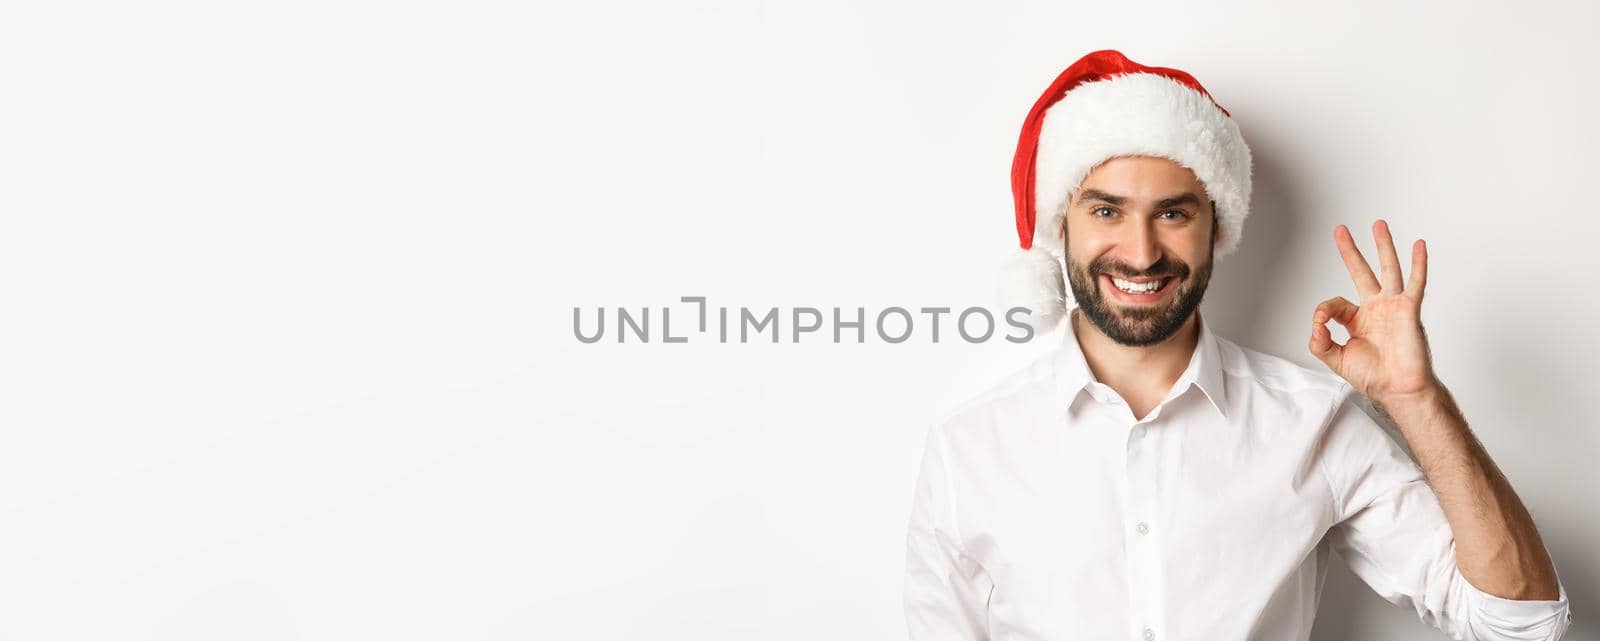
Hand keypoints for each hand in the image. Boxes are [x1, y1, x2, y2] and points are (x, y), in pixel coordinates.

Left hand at [1309, 220, 1439, 403]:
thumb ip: (1320, 342)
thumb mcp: (1336, 359)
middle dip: (1350, 250)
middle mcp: (1375, 308)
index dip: (1323, 311)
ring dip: (1384, 246)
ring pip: (1388, 269)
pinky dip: (1418, 264)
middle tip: (1340, 229)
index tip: (1320, 325)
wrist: (1398, 389)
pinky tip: (1419, 245)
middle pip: (1361, 271)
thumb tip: (1316, 324)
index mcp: (1357, 320)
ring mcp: (1393, 307)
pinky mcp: (1409, 310)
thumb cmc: (1374, 376)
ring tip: (1379, 224)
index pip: (1335, 303)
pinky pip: (1415, 283)